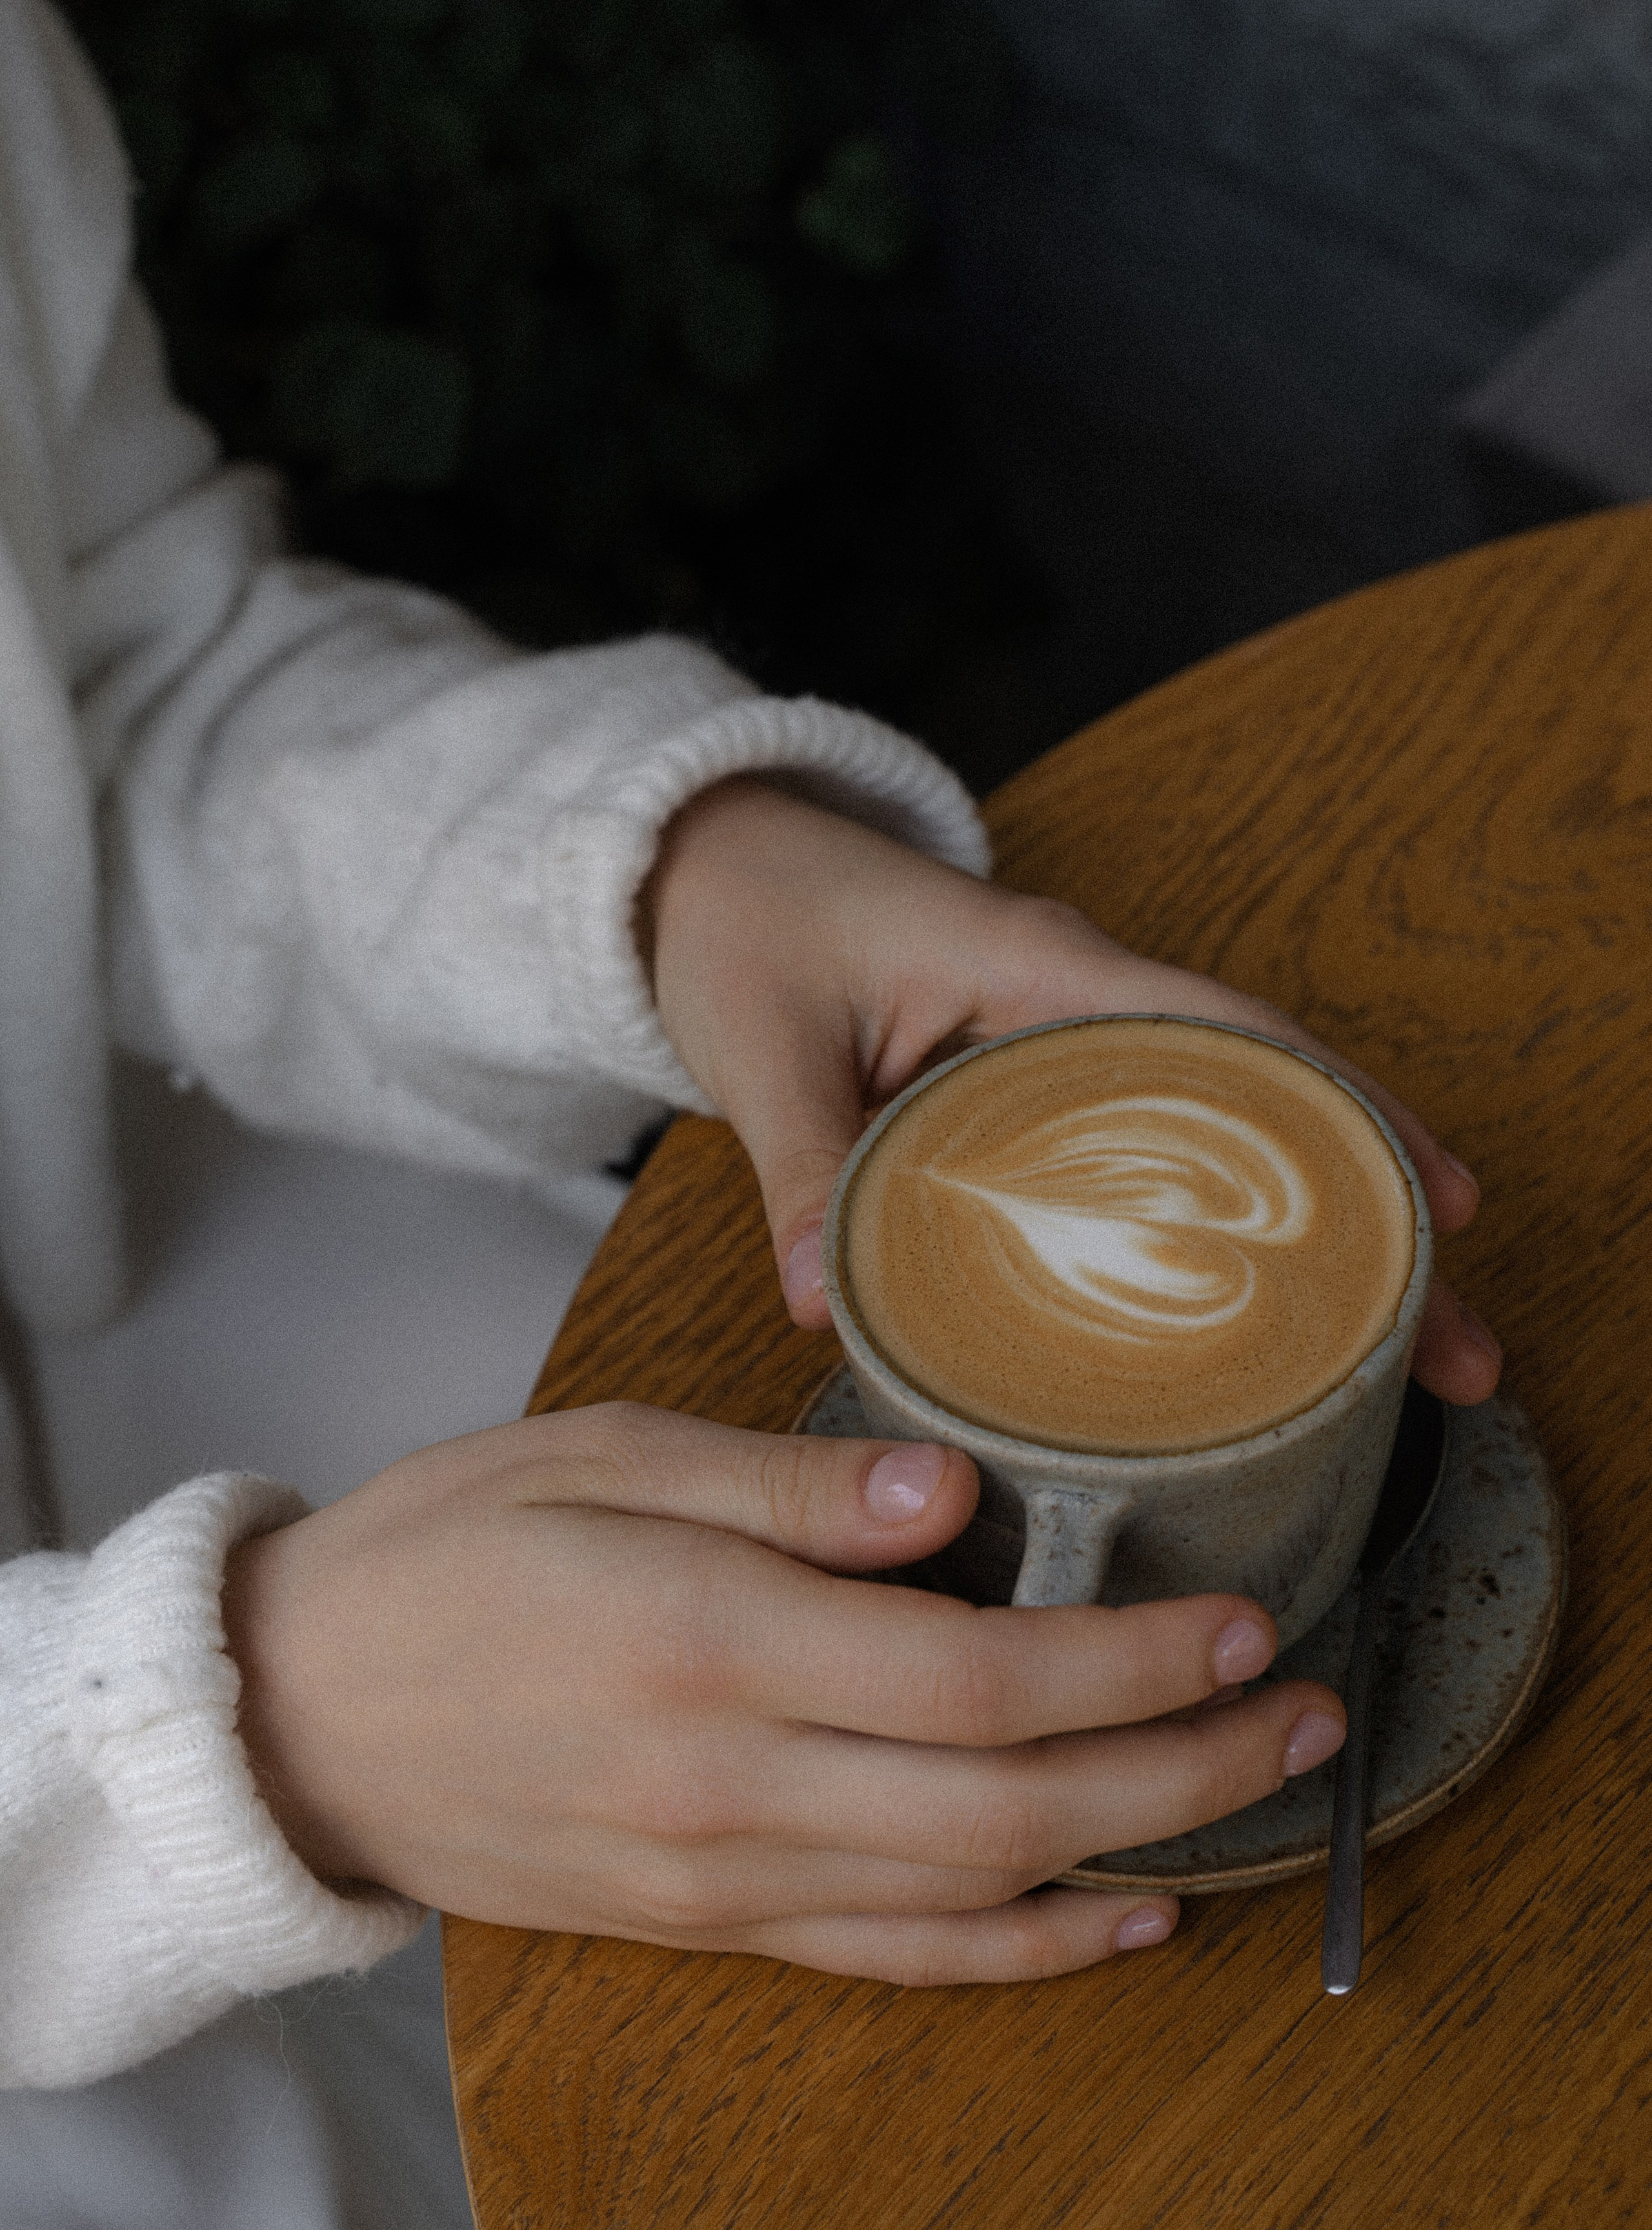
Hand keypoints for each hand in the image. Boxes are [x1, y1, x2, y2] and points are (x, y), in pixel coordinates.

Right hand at [222, 1404, 1346, 1980]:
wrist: (296, 1718)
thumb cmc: (444, 1551)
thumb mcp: (591, 1453)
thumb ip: (774, 1480)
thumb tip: (947, 1493)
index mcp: (705, 1636)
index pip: (972, 1674)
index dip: (1128, 1658)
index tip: (1241, 1614)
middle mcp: (729, 1778)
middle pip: (1007, 1798)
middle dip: (1183, 1757)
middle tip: (1307, 1699)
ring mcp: (721, 1874)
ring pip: (971, 1891)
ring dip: (1135, 1844)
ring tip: (1256, 1784)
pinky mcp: (706, 1924)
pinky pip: (892, 1958)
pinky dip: (1021, 1951)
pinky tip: (1122, 1918)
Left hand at [648, 780, 1501, 1405]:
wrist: (703, 869)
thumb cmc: (745, 925)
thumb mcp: (763, 1046)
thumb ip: (798, 1169)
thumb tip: (825, 1307)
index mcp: (1039, 965)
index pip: (1231, 1037)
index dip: (1344, 1121)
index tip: (1436, 1212)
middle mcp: (1081, 996)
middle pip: (1269, 1102)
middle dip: (1371, 1218)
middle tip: (1452, 1349)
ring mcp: (1068, 1039)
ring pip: (1229, 1135)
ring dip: (1316, 1233)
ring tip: (1399, 1360)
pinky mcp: (1038, 1080)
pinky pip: (1158, 1151)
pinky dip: (1221, 1223)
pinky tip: (1264, 1318)